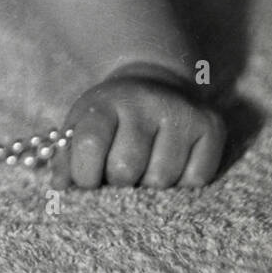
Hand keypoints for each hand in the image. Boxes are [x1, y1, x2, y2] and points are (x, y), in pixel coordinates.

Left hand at [51, 62, 224, 190]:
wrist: (155, 85)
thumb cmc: (112, 119)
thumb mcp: (81, 127)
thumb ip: (66, 158)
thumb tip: (60, 188)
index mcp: (104, 101)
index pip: (89, 144)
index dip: (84, 174)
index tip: (87, 181)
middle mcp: (144, 101)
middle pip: (126, 169)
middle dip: (119, 182)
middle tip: (120, 172)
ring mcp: (180, 111)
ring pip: (162, 179)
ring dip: (151, 186)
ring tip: (146, 167)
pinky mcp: (211, 125)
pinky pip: (196, 179)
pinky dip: (183, 183)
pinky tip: (174, 163)